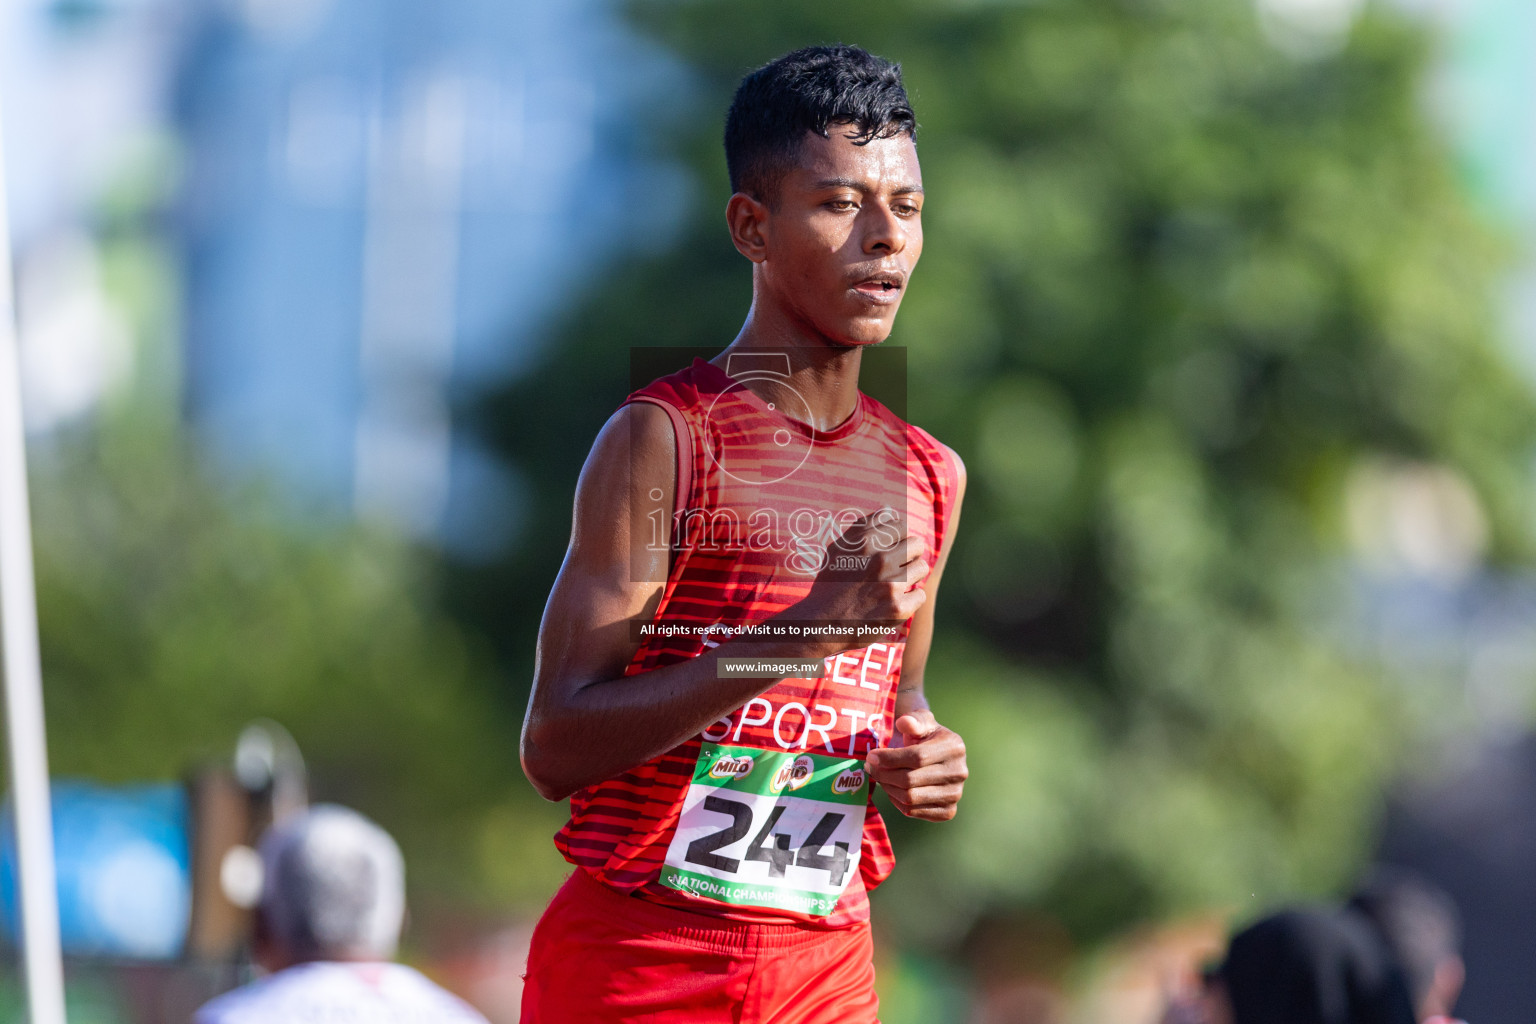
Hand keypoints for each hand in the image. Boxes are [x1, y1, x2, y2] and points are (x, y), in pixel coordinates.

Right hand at [785, 509, 929, 657]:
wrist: (820, 625)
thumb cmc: (830, 585)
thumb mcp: (838, 550)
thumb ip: (862, 527)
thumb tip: (888, 510)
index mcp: (865, 542)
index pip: (901, 525)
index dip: (899, 537)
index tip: (892, 549)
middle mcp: (880, 560)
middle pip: (917, 544)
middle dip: (909, 554)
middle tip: (896, 567)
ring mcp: (891, 585)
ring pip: (922, 568)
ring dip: (911, 576)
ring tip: (894, 585)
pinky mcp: (898, 608)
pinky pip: (920, 595)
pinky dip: (910, 600)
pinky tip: (894, 603)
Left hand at [864, 709, 966, 820]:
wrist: (935, 755)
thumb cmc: (924, 735)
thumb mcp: (920, 720)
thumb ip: (913, 720)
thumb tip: (904, 722)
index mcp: (954, 747)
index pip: (917, 757)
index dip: (890, 758)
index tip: (871, 756)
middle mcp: (959, 773)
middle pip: (910, 780)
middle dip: (884, 774)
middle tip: (870, 768)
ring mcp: (955, 794)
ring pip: (910, 798)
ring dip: (887, 788)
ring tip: (879, 777)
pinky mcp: (947, 811)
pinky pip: (913, 812)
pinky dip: (896, 801)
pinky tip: (892, 788)